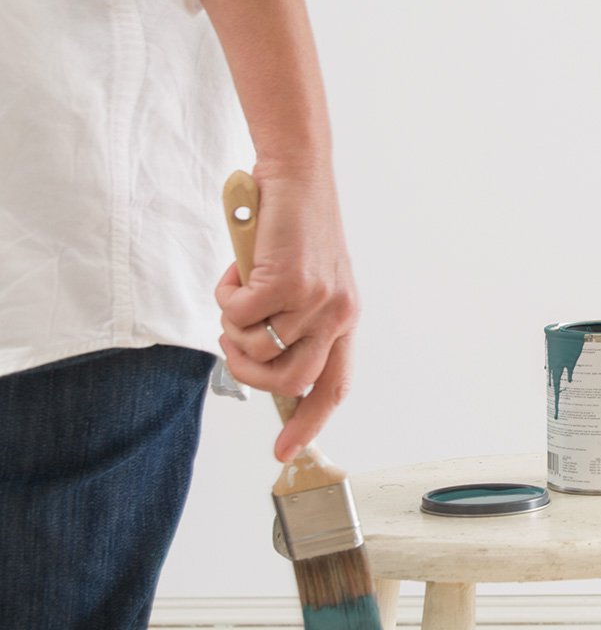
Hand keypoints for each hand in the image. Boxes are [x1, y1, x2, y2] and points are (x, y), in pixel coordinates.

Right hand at [214, 162, 358, 460]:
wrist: (296, 177)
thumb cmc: (292, 230)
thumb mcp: (303, 282)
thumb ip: (291, 321)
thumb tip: (259, 361)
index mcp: (345, 318)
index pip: (334, 386)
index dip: (309, 422)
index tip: (285, 452)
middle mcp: (338, 313)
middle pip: (290, 381)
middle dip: (248, 373)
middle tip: (232, 341)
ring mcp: (316, 299)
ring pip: (257, 348)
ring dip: (233, 327)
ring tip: (238, 294)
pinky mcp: (288, 280)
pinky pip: (238, 314)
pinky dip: (226, 296)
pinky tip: (239, 270)